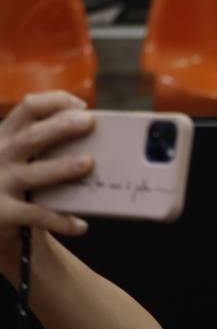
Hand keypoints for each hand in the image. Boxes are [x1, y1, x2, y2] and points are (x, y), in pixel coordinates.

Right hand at [0, 91, 94, 255]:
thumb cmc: (12, 179)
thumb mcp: (18, 155)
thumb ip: (43, 144)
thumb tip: (95, 138)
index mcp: (6, 135)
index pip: (28, 108)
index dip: (54, 102)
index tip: (81, 106)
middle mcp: (0, 155)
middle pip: (31, 136)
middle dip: (60, 127)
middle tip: (88, 122)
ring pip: (34, 174)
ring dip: (62, 168)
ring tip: (88, 164)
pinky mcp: (2, 212)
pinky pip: (35, 214)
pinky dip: (60, 220)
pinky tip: (81, 226)